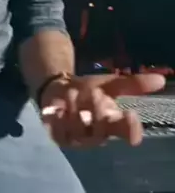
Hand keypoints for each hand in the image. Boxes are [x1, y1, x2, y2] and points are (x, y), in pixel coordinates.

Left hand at [40, 73, 164, 147]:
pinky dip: (60, 120)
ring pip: (79, 131)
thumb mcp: (110, 84)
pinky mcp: (60, 138)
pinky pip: (60, 134)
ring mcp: (78, 139)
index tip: (130, 114)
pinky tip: (58, 110)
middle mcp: (98, 135)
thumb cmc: (88, 89)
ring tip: (72, 92)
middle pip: (102, 132)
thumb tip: (160, 79)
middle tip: (95, 92)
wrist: (59, 88)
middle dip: (98, 111)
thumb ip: (132, 84)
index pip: (127, 133)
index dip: (131, 129)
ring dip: (76, 110)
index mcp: (113, 124)